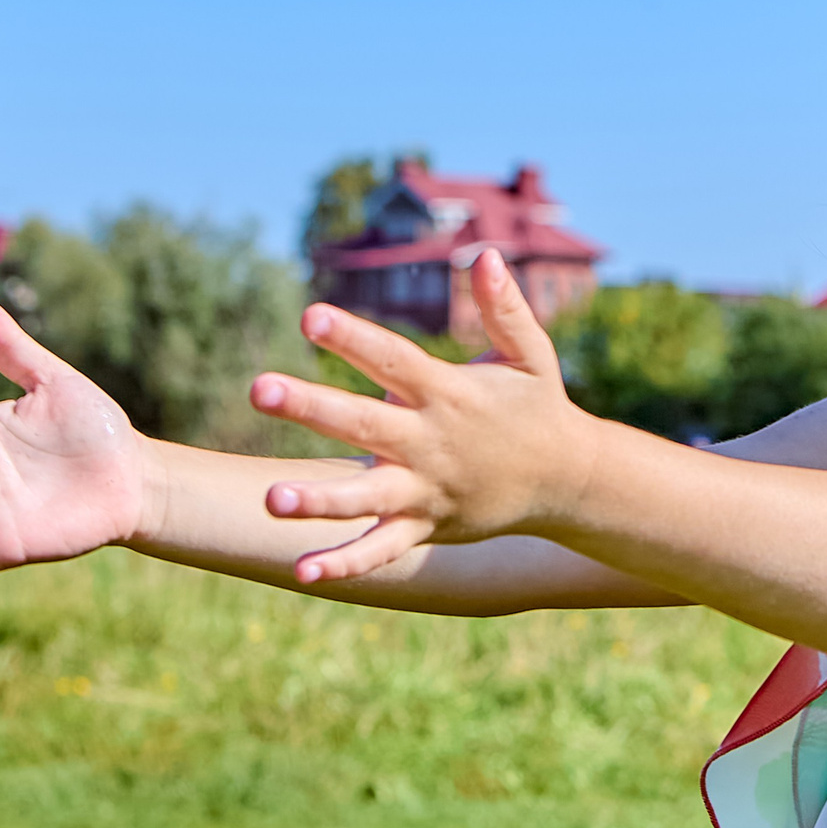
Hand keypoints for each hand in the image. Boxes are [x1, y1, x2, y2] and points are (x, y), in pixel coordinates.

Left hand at [251, 249, 588, 583]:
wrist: (568, 479)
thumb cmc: (539, 407)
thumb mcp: (530, 355)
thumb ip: (504, 308)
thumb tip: (483, 255)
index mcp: (447, 393)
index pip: (392, 360)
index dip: (353, 338)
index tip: (310, 316)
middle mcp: (429, 441)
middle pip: (362, 423)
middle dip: (310, 407)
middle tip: (258, 388)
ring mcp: (425, 489)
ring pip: (365, 497)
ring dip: (319, 500)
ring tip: (270, 498)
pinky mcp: (426, 526)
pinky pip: (382, 549)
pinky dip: (346, 563)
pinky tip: (303, 571)